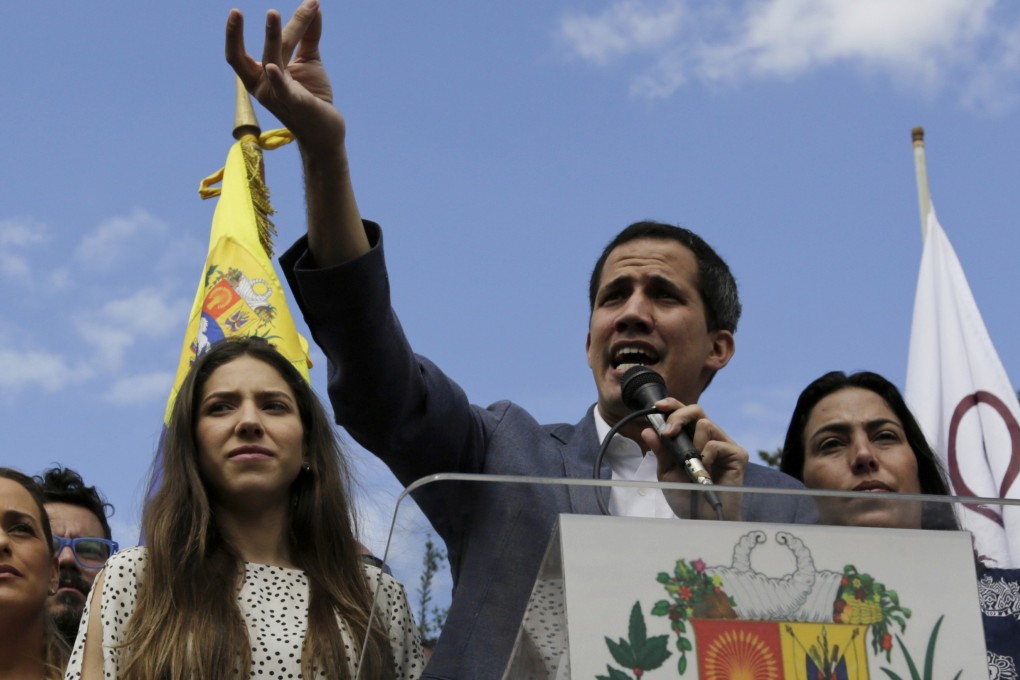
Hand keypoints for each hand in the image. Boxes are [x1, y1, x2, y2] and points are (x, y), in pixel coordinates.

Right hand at [225, 0, 344, 151]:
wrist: (327, 129)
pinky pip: (282, 90)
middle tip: (235, 10)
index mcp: (260, 74)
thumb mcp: (309, 59)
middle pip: (245, 57)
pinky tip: (272, 67)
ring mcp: (276, 96)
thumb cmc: (313, 95)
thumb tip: (313, 2)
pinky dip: (277, 79)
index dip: (257, 27)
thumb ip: (308, 32)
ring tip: (273, 13)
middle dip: (235, 35)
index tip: (264, 7)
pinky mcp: (294, 104)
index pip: (251, 47)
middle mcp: (261, 85)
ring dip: (271, 37)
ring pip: (270, 61)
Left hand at [640, 398, 747, 519]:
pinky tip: (705, 471)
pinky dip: (706, 456)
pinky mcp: (738, 455)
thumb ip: (660, 451)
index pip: (685, 414)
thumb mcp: (667, 472)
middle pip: (696, 410)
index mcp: (693, 439)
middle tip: (668, 433)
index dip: (672, 405)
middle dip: (678, 416)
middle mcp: (710, 438)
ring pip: (705, 424)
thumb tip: (647, 431)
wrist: (702, 519)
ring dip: (692, 444)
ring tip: (691, 465)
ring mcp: (725, 445)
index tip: (657, 406)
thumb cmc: (686, 497)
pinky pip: (716, 443)